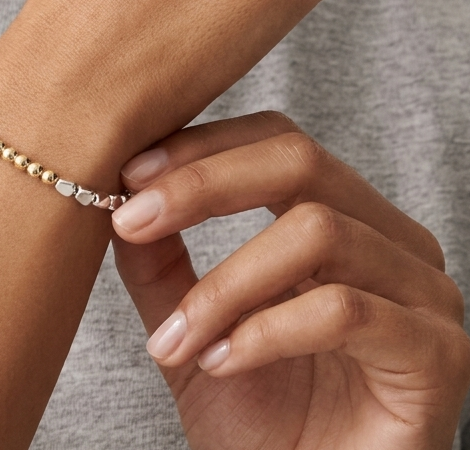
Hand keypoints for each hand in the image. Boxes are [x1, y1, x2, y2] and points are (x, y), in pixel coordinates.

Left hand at [111, 112, 469, 449]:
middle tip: (132, 219)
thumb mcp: (192, 325)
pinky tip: (221, 362)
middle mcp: (391, 240)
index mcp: (343, 218)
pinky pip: (345, 310)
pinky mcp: (438, 355)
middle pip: (300, 161)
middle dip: (203, 184)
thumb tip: (121, 195)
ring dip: (224, 284)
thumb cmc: (260, 418)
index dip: (201, 148)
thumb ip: (161, 261)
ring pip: (317, 231)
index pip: (276, 142)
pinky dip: (265, 332)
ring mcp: (423, 293)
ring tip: (174, 337)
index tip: (129, 173)